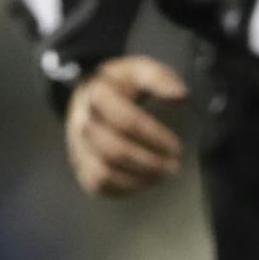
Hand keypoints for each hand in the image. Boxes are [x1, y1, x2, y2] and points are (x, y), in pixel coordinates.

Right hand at [65, 55, 185, 197]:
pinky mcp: (79, 164)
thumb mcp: (138, 71)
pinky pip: (98, 184)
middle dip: (149, 163)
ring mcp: (77, 145)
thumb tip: (181, 95)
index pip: (126, 120)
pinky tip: (143, 181)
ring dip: (137, 179)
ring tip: (161, 176)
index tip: (176, 146)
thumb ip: (160, 79)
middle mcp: (82, 121)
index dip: (155, 137)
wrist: (86, 95)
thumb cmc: (120, 85)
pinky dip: (123, 188)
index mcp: (97, 94)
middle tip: (173, 165)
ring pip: (104, 172)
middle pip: (115, 150)